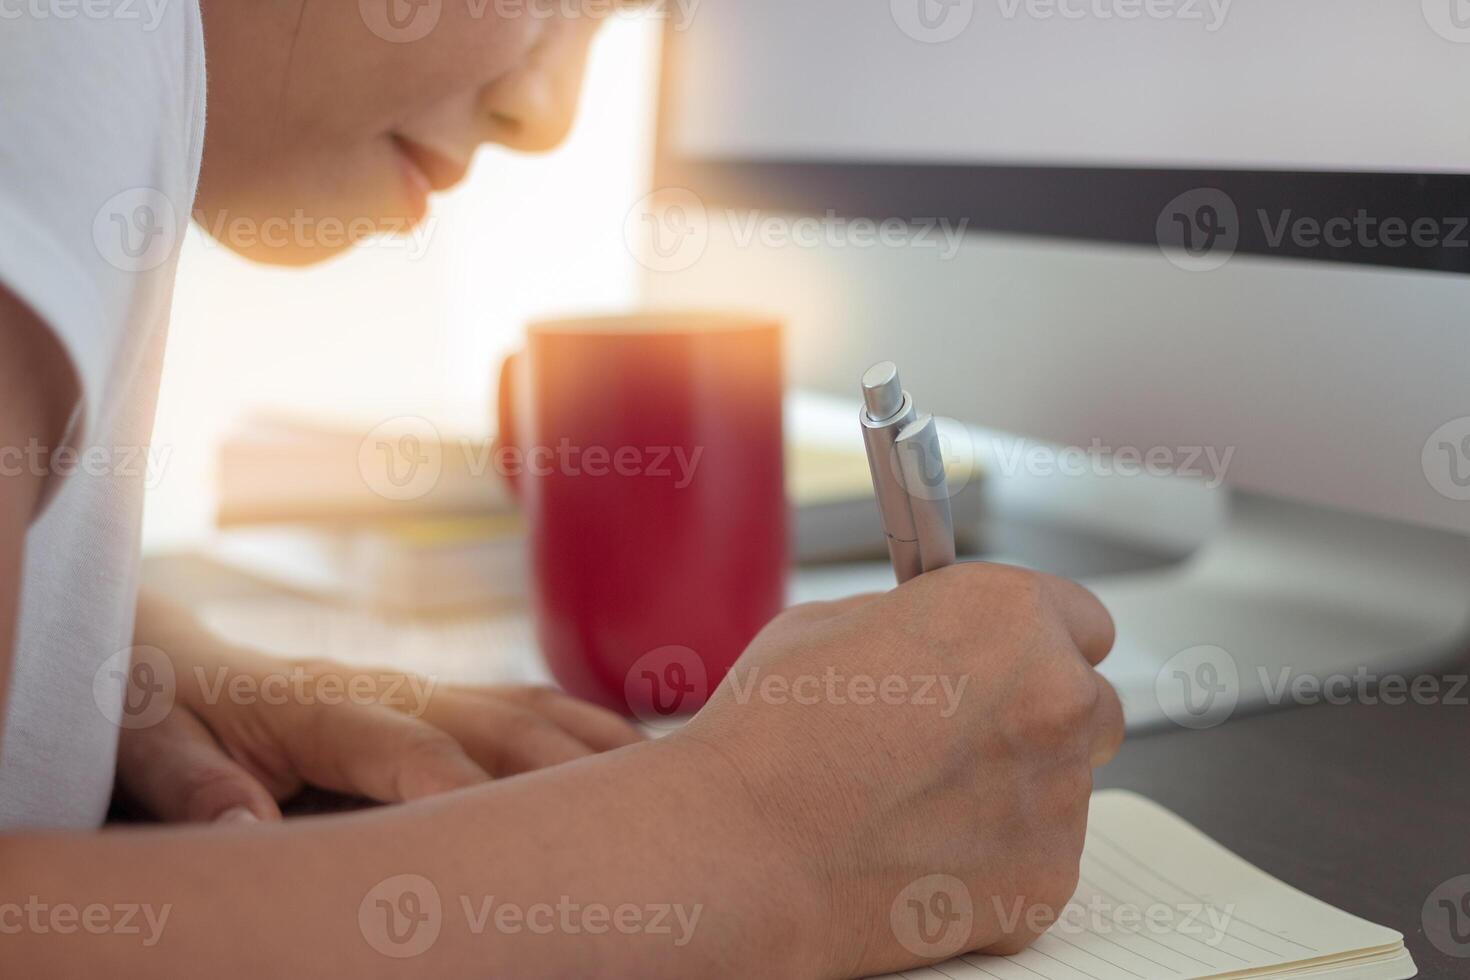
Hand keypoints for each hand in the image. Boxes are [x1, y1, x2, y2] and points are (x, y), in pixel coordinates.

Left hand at [114, 648, 644, 823]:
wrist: (172, 656)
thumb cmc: (160, 709)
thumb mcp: (148, 747)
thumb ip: (196, 784)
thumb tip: (250, 828)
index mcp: (323, 705)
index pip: (411, 753)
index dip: (460, 795)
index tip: (510, 853)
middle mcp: (395, 688)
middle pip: (505, 727)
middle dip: (572, 778)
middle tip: (645, 825)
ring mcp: (428, 688)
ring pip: (538, 711)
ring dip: (604, 748)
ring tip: (679, 789)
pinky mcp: (444, 699)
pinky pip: (534, 707)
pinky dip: (593, 733)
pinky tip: (640, 765)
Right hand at [673, 562, 1124, 978]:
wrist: (742, 851)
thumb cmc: (771, 737)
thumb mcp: (832, 625)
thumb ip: (915, 624)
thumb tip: (937, 639)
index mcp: (1010, 617)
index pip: (1081, 620)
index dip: (1038, 641)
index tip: (1012, 660)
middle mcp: (1055, 699)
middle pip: (1089, 704)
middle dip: (1038, 715)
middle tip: (964, 734)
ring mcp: (1059, 798)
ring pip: (1064, 786)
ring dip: (1016, 787)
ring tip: (920, 800)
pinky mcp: (1046, 881)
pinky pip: (1040, 857)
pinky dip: (996, 857)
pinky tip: (923, 848)